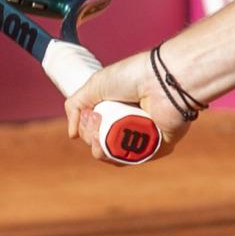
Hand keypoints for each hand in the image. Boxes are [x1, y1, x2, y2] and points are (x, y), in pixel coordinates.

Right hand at [61, 49, 198, 163]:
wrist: (162, 79)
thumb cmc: (131, 76)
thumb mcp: (94, 85)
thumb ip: (75, 106)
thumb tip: (72, 135)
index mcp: (118, 110)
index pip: (94, 131)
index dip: (86, 128)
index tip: (90, 114)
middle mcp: (131, 123)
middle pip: (102, 145)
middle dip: (92, 137)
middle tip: (97, 119)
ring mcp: (145, 135)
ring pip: (115, 156)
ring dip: (101, 148)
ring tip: (102, 132)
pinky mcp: (160, 145)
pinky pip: (136, 159)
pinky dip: (121, 154)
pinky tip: (114, 141)